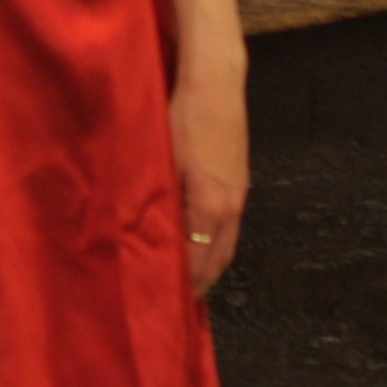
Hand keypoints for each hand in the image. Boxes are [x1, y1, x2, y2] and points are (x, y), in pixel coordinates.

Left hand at [169, 62, 247, 295]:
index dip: (187, 284)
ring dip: (213, 263)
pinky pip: (231, 224)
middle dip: (204, 282)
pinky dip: (218, 242)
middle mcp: (231, 206)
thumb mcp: (164, 161)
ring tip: (194, 277)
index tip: (171, 302)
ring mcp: (239, 192)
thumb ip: (159, 201)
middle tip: (184, 300)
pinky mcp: (240, 179)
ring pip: (228, 242)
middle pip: (220, 258)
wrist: (216, 84)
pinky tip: (202, 239)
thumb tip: (147, 232)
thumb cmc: (185, 119)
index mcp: (211, 206)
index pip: (199, 260)